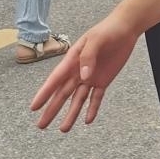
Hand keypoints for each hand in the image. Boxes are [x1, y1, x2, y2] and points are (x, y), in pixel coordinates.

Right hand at [30, 13, 138, 131]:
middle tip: (41, 125)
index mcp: (71, 61)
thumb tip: (83, 77)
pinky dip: (92, 109)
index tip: (34, 107)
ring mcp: (90, 77)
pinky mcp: (103, 81)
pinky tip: (87, 120)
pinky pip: (96, 98)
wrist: (125, 29)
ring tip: (63, 129)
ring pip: (77, 100)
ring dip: (71, 114)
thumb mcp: (95, 40)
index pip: (55, 80)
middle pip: (62, 94)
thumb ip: (88, 57)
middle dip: (51, 110)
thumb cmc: (107, 30)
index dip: (44, 94)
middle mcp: (78, 72)